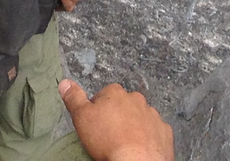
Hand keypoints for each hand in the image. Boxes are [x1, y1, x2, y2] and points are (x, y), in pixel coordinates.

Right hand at [58, 80, 172, 160]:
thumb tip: (65, 82)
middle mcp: (136, 99)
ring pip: (140, 117)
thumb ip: (74, 98)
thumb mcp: (82, 118)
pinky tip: (140, 148)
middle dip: (117, 116)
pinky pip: (154, 131)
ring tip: (124, 143)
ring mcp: (152, 115)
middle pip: (123, 105)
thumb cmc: (107, 140)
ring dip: (133, 126)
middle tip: (109, 135)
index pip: (103, 96)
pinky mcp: (164, 131)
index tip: (95, 125)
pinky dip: (148, 137)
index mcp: (115, 93)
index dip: (97, 110)